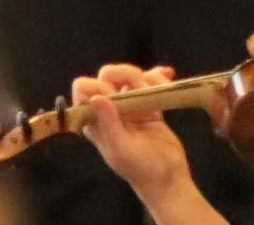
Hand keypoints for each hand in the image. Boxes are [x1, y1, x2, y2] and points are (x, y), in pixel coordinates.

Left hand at [71, 64, 188, 200]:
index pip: (84, 91)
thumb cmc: (142, 169)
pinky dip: (159, 76)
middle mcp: (110, 111)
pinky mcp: (150, 106)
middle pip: (108, 77)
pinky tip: (169, 75)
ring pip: (131, 77)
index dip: (97, 86)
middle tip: (142, 88)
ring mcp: (131, 107)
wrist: (169, 178)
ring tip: (163, 85)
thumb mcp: (122, 150)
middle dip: (125, 75)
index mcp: (95, 122)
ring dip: (146, 76)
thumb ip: (109, 124)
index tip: (116, 94)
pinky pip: (151, 84)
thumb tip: (97, 98)